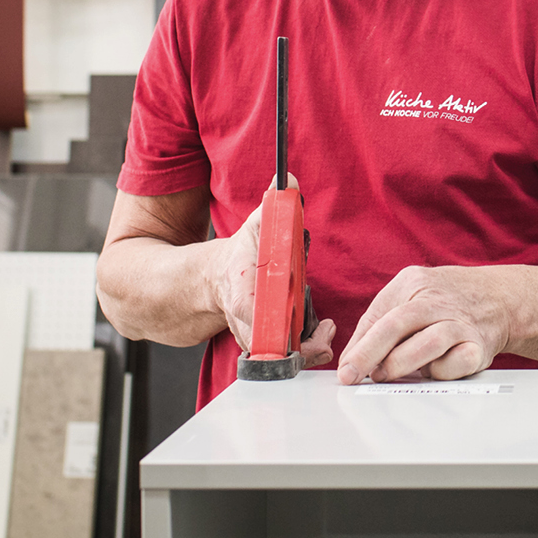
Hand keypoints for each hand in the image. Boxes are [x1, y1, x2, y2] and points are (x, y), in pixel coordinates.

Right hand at [211, 178, 335, 368]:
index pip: (253, 316)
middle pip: (273, 347)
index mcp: (242, 295)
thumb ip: (274, 204)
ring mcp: (255, 338)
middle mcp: (246, 323)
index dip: (273, 327)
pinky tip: (321, 337)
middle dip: (302, 347)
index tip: (294, 330)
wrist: (210, 281)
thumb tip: (288, 179)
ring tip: (326, 333)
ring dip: (308, 350)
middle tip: (325, 333)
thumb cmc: (240, 256)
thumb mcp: (255, 226)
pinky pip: (286, 357)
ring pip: (281, 358)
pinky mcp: (265, 345)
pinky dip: (305, 351)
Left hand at [337, 266, 512, 384]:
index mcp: (413, 284)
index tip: (345, 371)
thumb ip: (377, 323)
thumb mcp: (408, 295)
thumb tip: (350, 360)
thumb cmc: (444, 302)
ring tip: (387, 375)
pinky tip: (431, 370)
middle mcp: (437, 300)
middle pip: (398, 324)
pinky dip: (440, 372)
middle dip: (371, 354)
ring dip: (402, 364)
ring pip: (428, 343)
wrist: (500, 298)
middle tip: (355, 376)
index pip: (380, 315)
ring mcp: (460, 323)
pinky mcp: (479, 347)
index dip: (359, 347)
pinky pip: (456, 364)